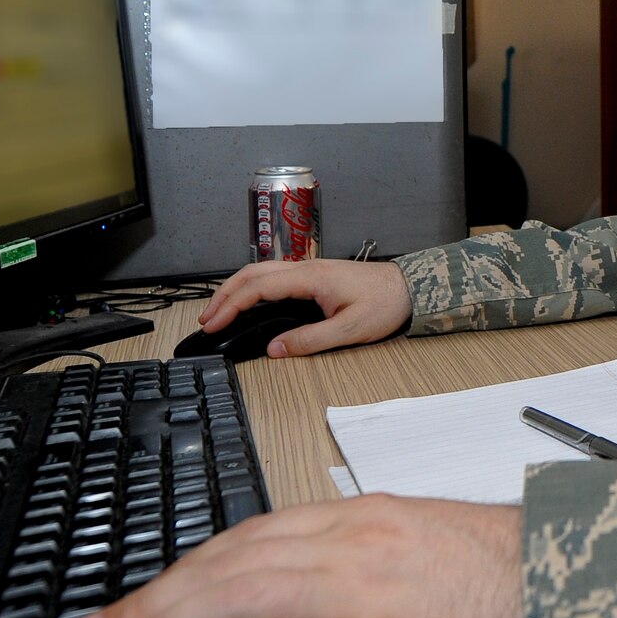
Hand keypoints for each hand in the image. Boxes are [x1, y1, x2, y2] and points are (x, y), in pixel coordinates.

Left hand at [67, 495, 522, 617]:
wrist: (563, 581)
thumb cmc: (489, 573)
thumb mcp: (404, 544)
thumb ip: (337, 562)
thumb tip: (269, 602)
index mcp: (348, 520)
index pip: (239, 541)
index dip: (174, 575)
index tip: (128, 605)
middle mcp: (346, 546)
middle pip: (225, 567)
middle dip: (149, 603)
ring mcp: (363, 591)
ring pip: (244, 598)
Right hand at [197, 258, 412, 357]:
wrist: (409, 287)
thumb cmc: (385, 304)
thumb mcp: (349, 329)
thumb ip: (310, 340)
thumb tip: (275, 349)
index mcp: (310, 277)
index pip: (259, 287)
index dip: (231, 305)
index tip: (214, 323)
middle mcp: (306, 268)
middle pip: (252, 273)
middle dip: (224, 294)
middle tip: (206, 320)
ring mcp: (309, 269)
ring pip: (261, 272)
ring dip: (236, 289)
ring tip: (219, 311)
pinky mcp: (313, 276)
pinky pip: (274, 276)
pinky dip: (253, 288)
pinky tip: (248, 302)